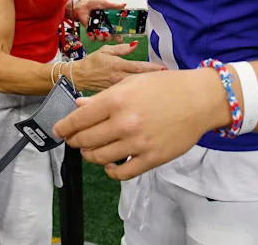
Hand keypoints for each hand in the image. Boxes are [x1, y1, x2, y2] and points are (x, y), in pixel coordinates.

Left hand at [54, 68, 228, 179]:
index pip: (78, 119)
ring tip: (91, 150)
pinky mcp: (152, 158)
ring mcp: (138, 143)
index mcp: (116, 100)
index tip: (58, 131)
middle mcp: (124, 122)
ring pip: (100, 158)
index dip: (64, 127)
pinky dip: (110, 171)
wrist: (199, 99)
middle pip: (85, 140)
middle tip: (74, 140)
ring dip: (90, 155)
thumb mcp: (130, 83)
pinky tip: (110, 165)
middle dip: (75, 141)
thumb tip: (78, 106)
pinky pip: (122, 173)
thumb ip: (102, 98)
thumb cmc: (165, 87)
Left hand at [70, 0, 125, 40]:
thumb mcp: (105, 4)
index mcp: (110, 22)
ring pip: (102, 39)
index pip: (117, 32)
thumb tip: (124, 5)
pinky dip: (92, 37)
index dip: (119, 37)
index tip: (120, 38)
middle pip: (110, 38)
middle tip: (106, 33)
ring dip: (100, 37)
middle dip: (109, 37)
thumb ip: (114, 6)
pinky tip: (91, 32)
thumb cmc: (94, 4)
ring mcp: (98, 31)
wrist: (83, 6)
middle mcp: (105, 28)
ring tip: (97, 31)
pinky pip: (92, 38)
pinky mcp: (90, 32)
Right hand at [75, 43, 163, 91]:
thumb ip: (121, 49)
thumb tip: (135, 45)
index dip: (152, 68)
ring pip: (136, 89)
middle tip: (169, 79)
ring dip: (148, 87)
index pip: (138, 67)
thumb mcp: (105, 50)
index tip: (164, 69)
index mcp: (117, 65)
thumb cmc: (91, 62)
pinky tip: (147, 94)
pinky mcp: (115, 96)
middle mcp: (119, 78)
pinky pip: (128, 95)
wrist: (77, 77)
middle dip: (154, 79)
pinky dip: (138, 93)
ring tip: (162, 87)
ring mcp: (118, 88)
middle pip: (141, 80)